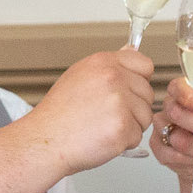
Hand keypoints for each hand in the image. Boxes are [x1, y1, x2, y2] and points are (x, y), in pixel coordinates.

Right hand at [26, 47, 155, 173]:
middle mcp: (113, 77)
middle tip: (105, 115)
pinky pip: (137, 135)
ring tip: (101, 126)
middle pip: (147, 93)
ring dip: (129, 126)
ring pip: (145, 116)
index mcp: (103, 62)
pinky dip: (123, 142)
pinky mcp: (122, 126)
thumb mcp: (80, 76)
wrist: (45, 141)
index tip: (126, 91)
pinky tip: (103, 138)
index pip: (145, 65)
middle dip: (133, 107)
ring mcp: (119, 102)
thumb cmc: (59, 114)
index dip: (138, 81)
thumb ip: (110, 65)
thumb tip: (132, 51)